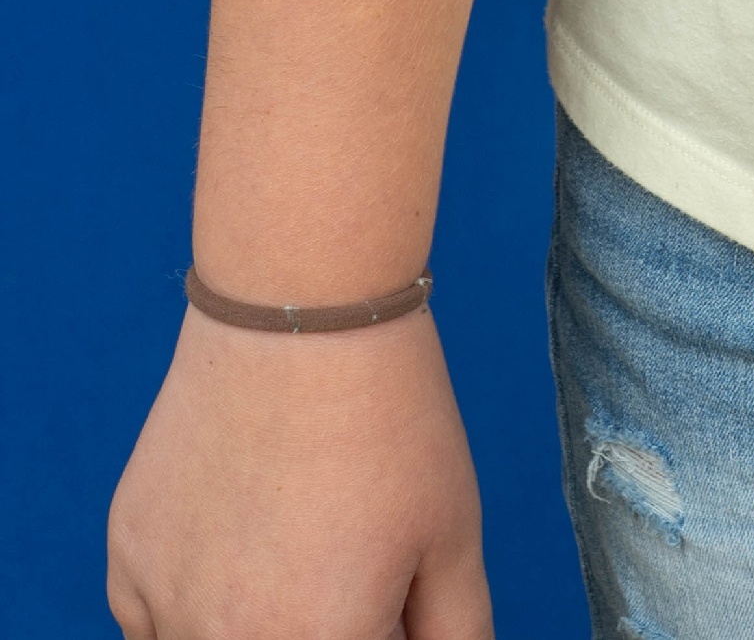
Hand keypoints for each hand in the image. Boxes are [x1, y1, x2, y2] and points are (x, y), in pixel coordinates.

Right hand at [107, 306, 491, 639]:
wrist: (301, 316)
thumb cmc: (388, 422)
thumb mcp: (452, 538)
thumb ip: (456, 633)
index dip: (378, 624)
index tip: (388, 591)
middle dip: (322, 620)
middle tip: (344, 555)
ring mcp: (164, 609)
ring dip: (256, 618)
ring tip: (292, 537)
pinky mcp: (126, 562)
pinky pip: (152, 623)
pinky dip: (193, 604)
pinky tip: (236, 535)